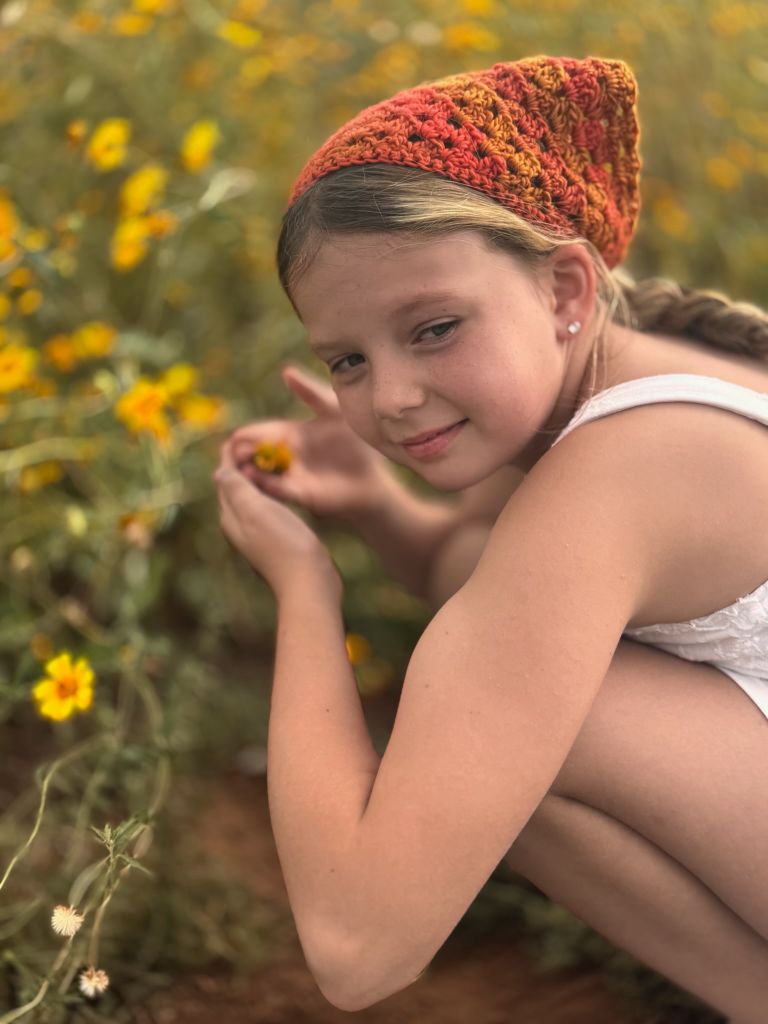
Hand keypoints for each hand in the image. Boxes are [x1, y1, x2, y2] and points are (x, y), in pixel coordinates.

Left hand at [214, 442, 341, 600]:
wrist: (308, 581)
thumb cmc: (284, 543)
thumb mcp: (256, 510)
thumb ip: (236, 489)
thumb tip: (218, 470)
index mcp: (231, 516)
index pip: (224, 479)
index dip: (229, 457)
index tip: (237, 436)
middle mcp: (239, 526)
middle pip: (234, 489)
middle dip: (239, 466)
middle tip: (252, 443)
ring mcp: (257, 534)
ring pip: (250, 499)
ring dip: (255, 479)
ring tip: (267, 460)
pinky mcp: (275, 540)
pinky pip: (266, 509)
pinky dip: (268, 493)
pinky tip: (281, 490)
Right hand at [224, 364, 391, 523]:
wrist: (374, 472)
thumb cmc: (357, 440)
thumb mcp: (334, 411)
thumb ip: (311, 392)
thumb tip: (286, 371)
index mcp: (290, 434)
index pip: (260, 433)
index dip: (246, 435)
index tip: (234, 436)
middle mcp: (286, 456)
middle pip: (254, 454)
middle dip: (240, 454)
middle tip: (231, 452)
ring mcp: (291, 476)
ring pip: (261, 474)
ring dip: (248, 471)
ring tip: (239, 466)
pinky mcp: (301, 494)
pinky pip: (279, 490)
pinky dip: (266, 485)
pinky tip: (257, 479)